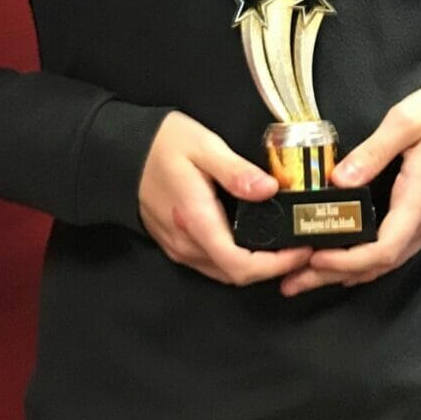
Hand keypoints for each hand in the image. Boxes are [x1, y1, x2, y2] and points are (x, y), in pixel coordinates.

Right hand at [138, 111, 313, 285]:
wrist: (118, 151)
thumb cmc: (161, 144)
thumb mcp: (204, 146)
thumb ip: (236, 171)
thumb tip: (270, 189)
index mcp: (196, 221)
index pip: (241, 265)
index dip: (277, 265)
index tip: (302, 249)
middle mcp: (187, 243)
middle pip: (236, 275)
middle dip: (274, 268)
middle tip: (302, 246)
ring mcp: (179, 248)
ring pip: (224, 272)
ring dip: (257, 266)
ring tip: (285, 244)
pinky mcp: (176, 244)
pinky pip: (212, 263)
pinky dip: (238, 260)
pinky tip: (255, 240)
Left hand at [280, 85, 420, 297]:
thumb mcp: (405, 122)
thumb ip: (372, 152)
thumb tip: (339, 180)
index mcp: (420, 198)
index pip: (384, 248)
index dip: (348, 261)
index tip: (315, 259)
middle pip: (380, 264)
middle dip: (336, 274)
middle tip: (294, 282)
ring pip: (387, 261)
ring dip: (348, 272)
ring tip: (308, 277)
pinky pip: (395, 250)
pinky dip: (365, 261)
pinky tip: (343, 262)